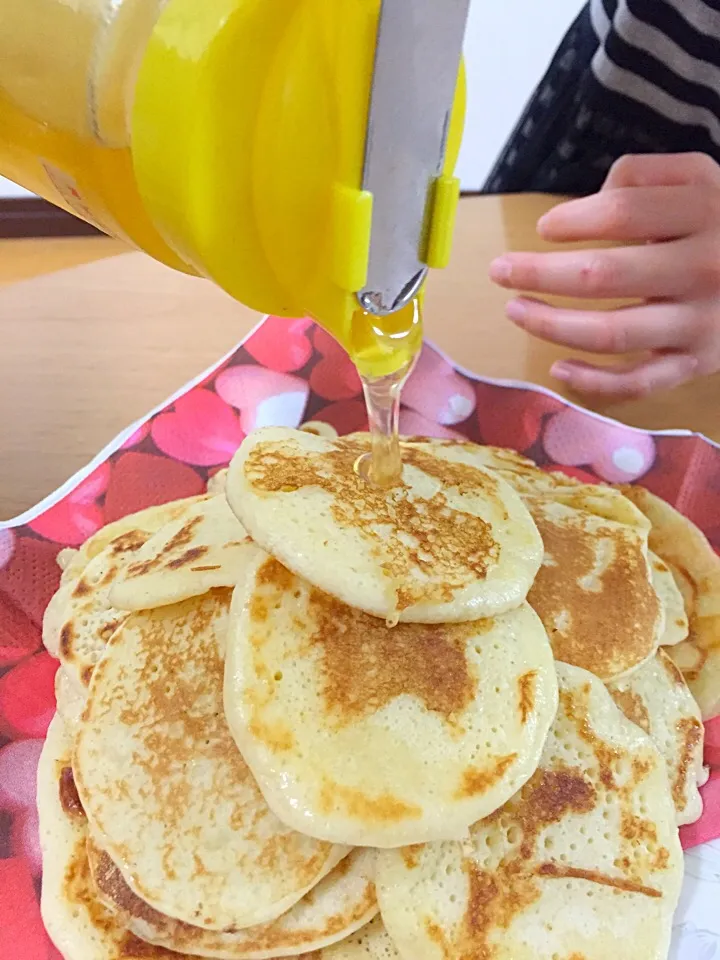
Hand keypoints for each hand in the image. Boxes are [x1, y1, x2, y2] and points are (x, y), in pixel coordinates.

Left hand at [489, 153, 719, 397]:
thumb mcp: (700, 178)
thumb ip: (644, 176)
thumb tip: (582, 208)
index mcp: (703, 211)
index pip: (620, 213)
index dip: (571, 220)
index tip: (544, 228)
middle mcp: (702, 268)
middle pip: (602, 275)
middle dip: (538, 274)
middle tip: (500, 271)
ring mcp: (699, 322)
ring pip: (611, 333)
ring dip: (551, 325)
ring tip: (516, 310)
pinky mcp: (696, 362)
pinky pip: (638, 382)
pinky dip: (593, 382)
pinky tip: (558, 369)